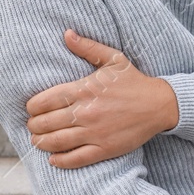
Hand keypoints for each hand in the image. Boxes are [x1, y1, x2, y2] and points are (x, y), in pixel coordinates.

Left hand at [25, 30, 179, 168]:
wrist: (161, 105)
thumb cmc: (135, 82)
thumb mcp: (113, 59)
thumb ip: (88, 47)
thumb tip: (66, 34)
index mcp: (83, 89)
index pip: (43, 101)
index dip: (32, 107)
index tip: (33, 109)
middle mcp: (86, 112)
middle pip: (45, 123)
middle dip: (34, 126)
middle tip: (34, 126)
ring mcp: (95, 132)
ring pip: (56, 142)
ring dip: (41, 143)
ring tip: (39, 141)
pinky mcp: (105, 148)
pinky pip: (75, 158)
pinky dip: (60, 160)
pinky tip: (54, 158)